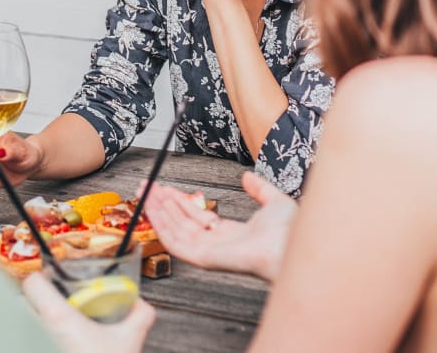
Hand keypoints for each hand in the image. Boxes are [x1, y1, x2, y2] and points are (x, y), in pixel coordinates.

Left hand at [22, 272, 155, 352]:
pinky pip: (29, 342)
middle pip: (23, 305)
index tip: (52, 281)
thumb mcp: (129, 342)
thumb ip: (140, 316)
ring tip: (56, 331)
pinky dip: (38, 341)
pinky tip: (58, 345)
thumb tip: (140, 303)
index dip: (41, 279)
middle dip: (37, 304)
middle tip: (56, 307)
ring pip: (23, 327)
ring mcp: (35, 344)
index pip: (32, 284)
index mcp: (58, 318)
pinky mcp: (33, 349)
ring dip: (35, 326)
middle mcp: (39, 332)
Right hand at [143, 171, 296, 281]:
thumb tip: (248, 177)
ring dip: (158, 211)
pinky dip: (161, 225)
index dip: (179, 202)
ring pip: (175, 230)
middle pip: (181, 222)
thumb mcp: (274, 202)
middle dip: (162, 204)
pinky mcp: (204, 259)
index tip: (165, 188)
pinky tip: (152, 209)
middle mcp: (217, 244)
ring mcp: (209, 252)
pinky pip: (176, 242)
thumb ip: (260, 189)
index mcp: (231, 234)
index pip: (196, 218)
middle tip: (147, 187)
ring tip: (146, 193)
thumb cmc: (289, 232)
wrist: (290, 245)